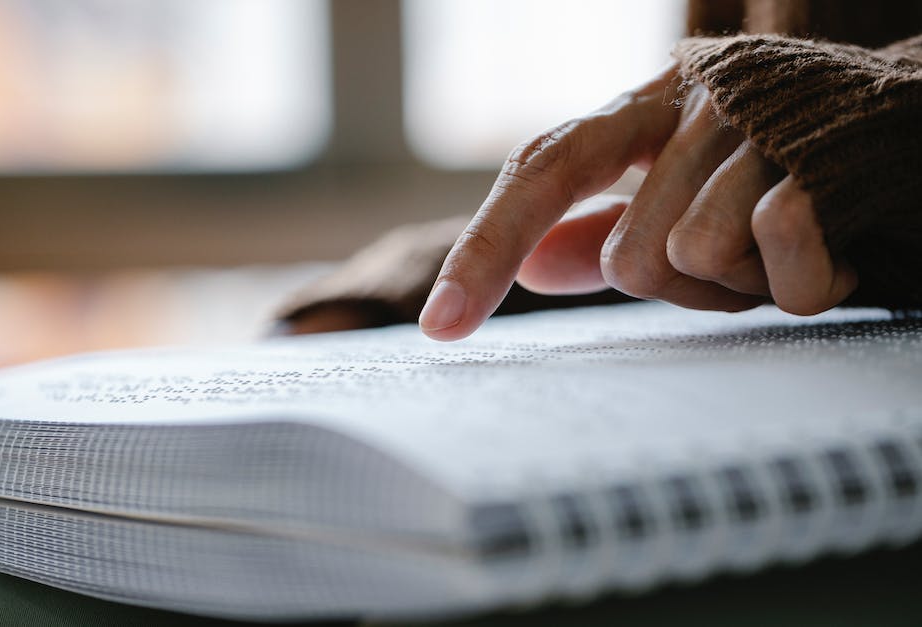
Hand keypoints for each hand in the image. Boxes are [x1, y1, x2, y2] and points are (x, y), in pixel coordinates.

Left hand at [419, 64, 857, 340]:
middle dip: (689, 287)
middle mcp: (690, 102)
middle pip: (627, 255)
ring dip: (748, 285)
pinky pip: (776, 259)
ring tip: (791, 247)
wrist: (912, 132)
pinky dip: (808, 283)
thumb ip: (608, 229)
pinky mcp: (819, 156)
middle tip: (748, 261)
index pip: (541, 171)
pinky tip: (837, 248)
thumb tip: (535, 269)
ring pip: (692, 258)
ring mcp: (755, 122)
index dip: (485, 249)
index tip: (442, 328)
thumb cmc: (790, 177)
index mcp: (645, 106)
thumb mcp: (688, 201)